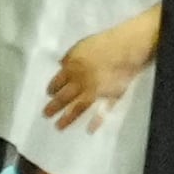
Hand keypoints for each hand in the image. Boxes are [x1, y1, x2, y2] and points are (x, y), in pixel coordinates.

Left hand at [42, 7, 159, 129]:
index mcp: (72, 67)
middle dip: (54, 107)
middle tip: (46, 114)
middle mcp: (80, 81)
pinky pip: (102, 111)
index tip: (50, 94)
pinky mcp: (110, 97)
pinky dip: (96, 121)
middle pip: (64, 97)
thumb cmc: (103, 44)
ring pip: (78, 107)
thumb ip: (70, 57)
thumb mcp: (81, 46)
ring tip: (59, 126)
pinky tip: (90, 130)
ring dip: (68, 118)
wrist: (126, 47)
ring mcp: (95, 91)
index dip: (52, 89)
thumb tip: (61, 65)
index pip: (57, 81)